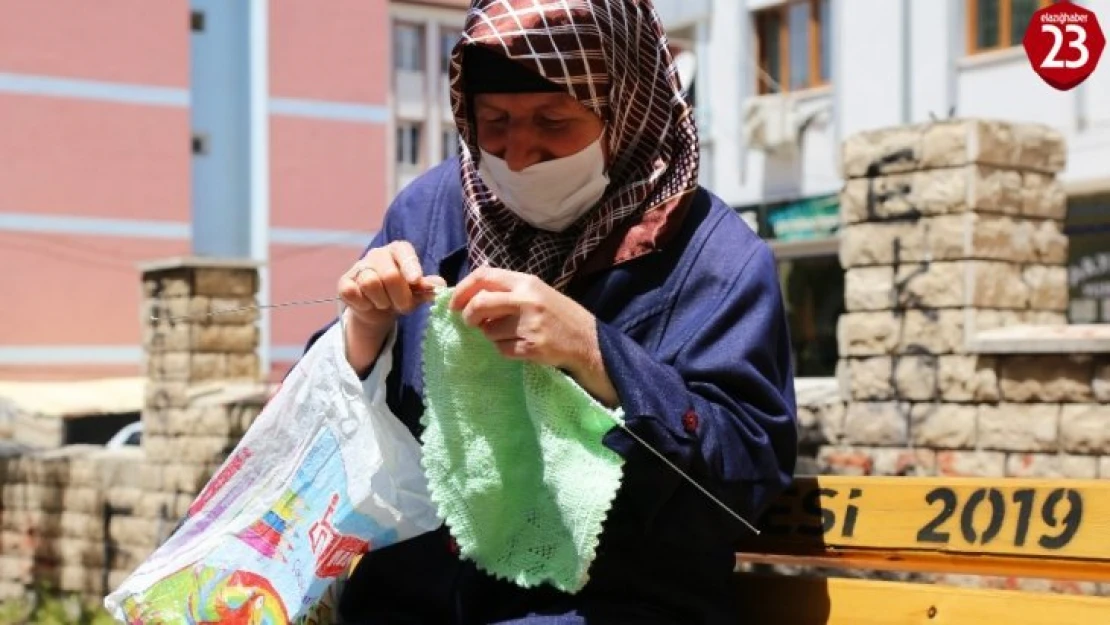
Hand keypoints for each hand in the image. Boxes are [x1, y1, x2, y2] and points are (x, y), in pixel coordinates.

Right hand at [337, 241, 445, 373]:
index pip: (404, 252)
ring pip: (370, 284)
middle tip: (404, 306)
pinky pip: (352, 292)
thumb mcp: (417, 292)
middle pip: (389, 274)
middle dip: (400, 296)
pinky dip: (363, 304)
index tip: (416, 280)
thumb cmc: (401, 294)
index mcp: (398, 251)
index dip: (410, 266)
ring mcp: (359, 267)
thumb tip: (440, 285)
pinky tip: (368, 304)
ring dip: (381, 302)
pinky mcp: (344, 282)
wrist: (377, 309)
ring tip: (384, 303)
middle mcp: (378, 254)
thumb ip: (427, 287)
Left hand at [449, 267, 618, 406]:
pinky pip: (502, 350)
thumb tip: (469, 296)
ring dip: (493, 337)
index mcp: (526, 281)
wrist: (588, 341)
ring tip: (512, 335)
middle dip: (469, 316)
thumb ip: (507, 290)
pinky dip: (505, 350)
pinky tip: (521, 347)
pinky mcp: (532, 346)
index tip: (454, 304)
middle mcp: (527, 299)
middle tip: (471, 323)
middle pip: (480, 304)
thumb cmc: (558, 315)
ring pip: (489, 331)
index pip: (484, 275)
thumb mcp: (536, 292)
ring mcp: (530, 324)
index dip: (463, 289)